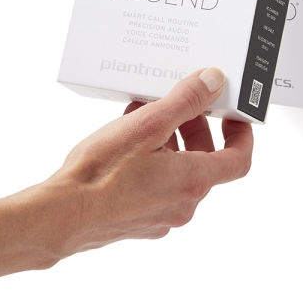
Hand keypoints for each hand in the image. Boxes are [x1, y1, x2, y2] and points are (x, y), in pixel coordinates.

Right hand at [42, 68, 252, 253]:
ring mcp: (160, 217)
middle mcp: (183, 205)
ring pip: (177, 173)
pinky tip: (123, 142)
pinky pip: (156, 186)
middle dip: (194, 129)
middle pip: (205, 162)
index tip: (232, 115)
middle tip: (176, 105)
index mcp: (193, 181)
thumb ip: (185, 101)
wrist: (61, 216)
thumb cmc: (103, 173)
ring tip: (141, 116)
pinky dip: (149, 161)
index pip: (238, 160)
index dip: (241, 135)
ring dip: (168, 142)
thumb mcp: (148, 124)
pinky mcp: (137, 221)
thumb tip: (213, 81)